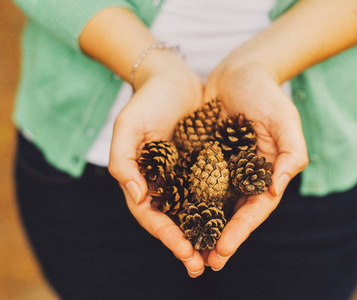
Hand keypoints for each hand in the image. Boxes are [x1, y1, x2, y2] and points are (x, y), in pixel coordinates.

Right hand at [108, 52, 205, 276]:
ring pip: (193, 212)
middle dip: (186, 245)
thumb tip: (137, 196)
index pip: (150, 215)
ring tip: (218, 255)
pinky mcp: (203, 166)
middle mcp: (163, 183)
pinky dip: (218, 209)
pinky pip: (211, 191)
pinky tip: (232, 221)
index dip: (166, 235)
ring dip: (203, 234)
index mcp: (142, 179)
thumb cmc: (147, 101)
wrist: (173, 79)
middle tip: (202, 266)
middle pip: (172, 221)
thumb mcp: (128, 126)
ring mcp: (183, 176)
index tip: (184, 251)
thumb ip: (124, 161)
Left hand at [203, 59, 307, 270]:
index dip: (241, 231)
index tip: (224, 250)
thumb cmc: (266, 93)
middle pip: (232, 214)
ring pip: (210, 204)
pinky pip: (192, 182)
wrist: (239, 71)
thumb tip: (276, 188)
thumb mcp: (285, 118)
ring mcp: (222, 169)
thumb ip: (291, 153)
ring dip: (200, 228)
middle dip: (220, 239)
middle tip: (204, 263)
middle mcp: (243, 177)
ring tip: (186, 250)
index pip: (255, 209)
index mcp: (266, 173)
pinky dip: (184, 201)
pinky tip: (170, 216)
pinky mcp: (203, 158)